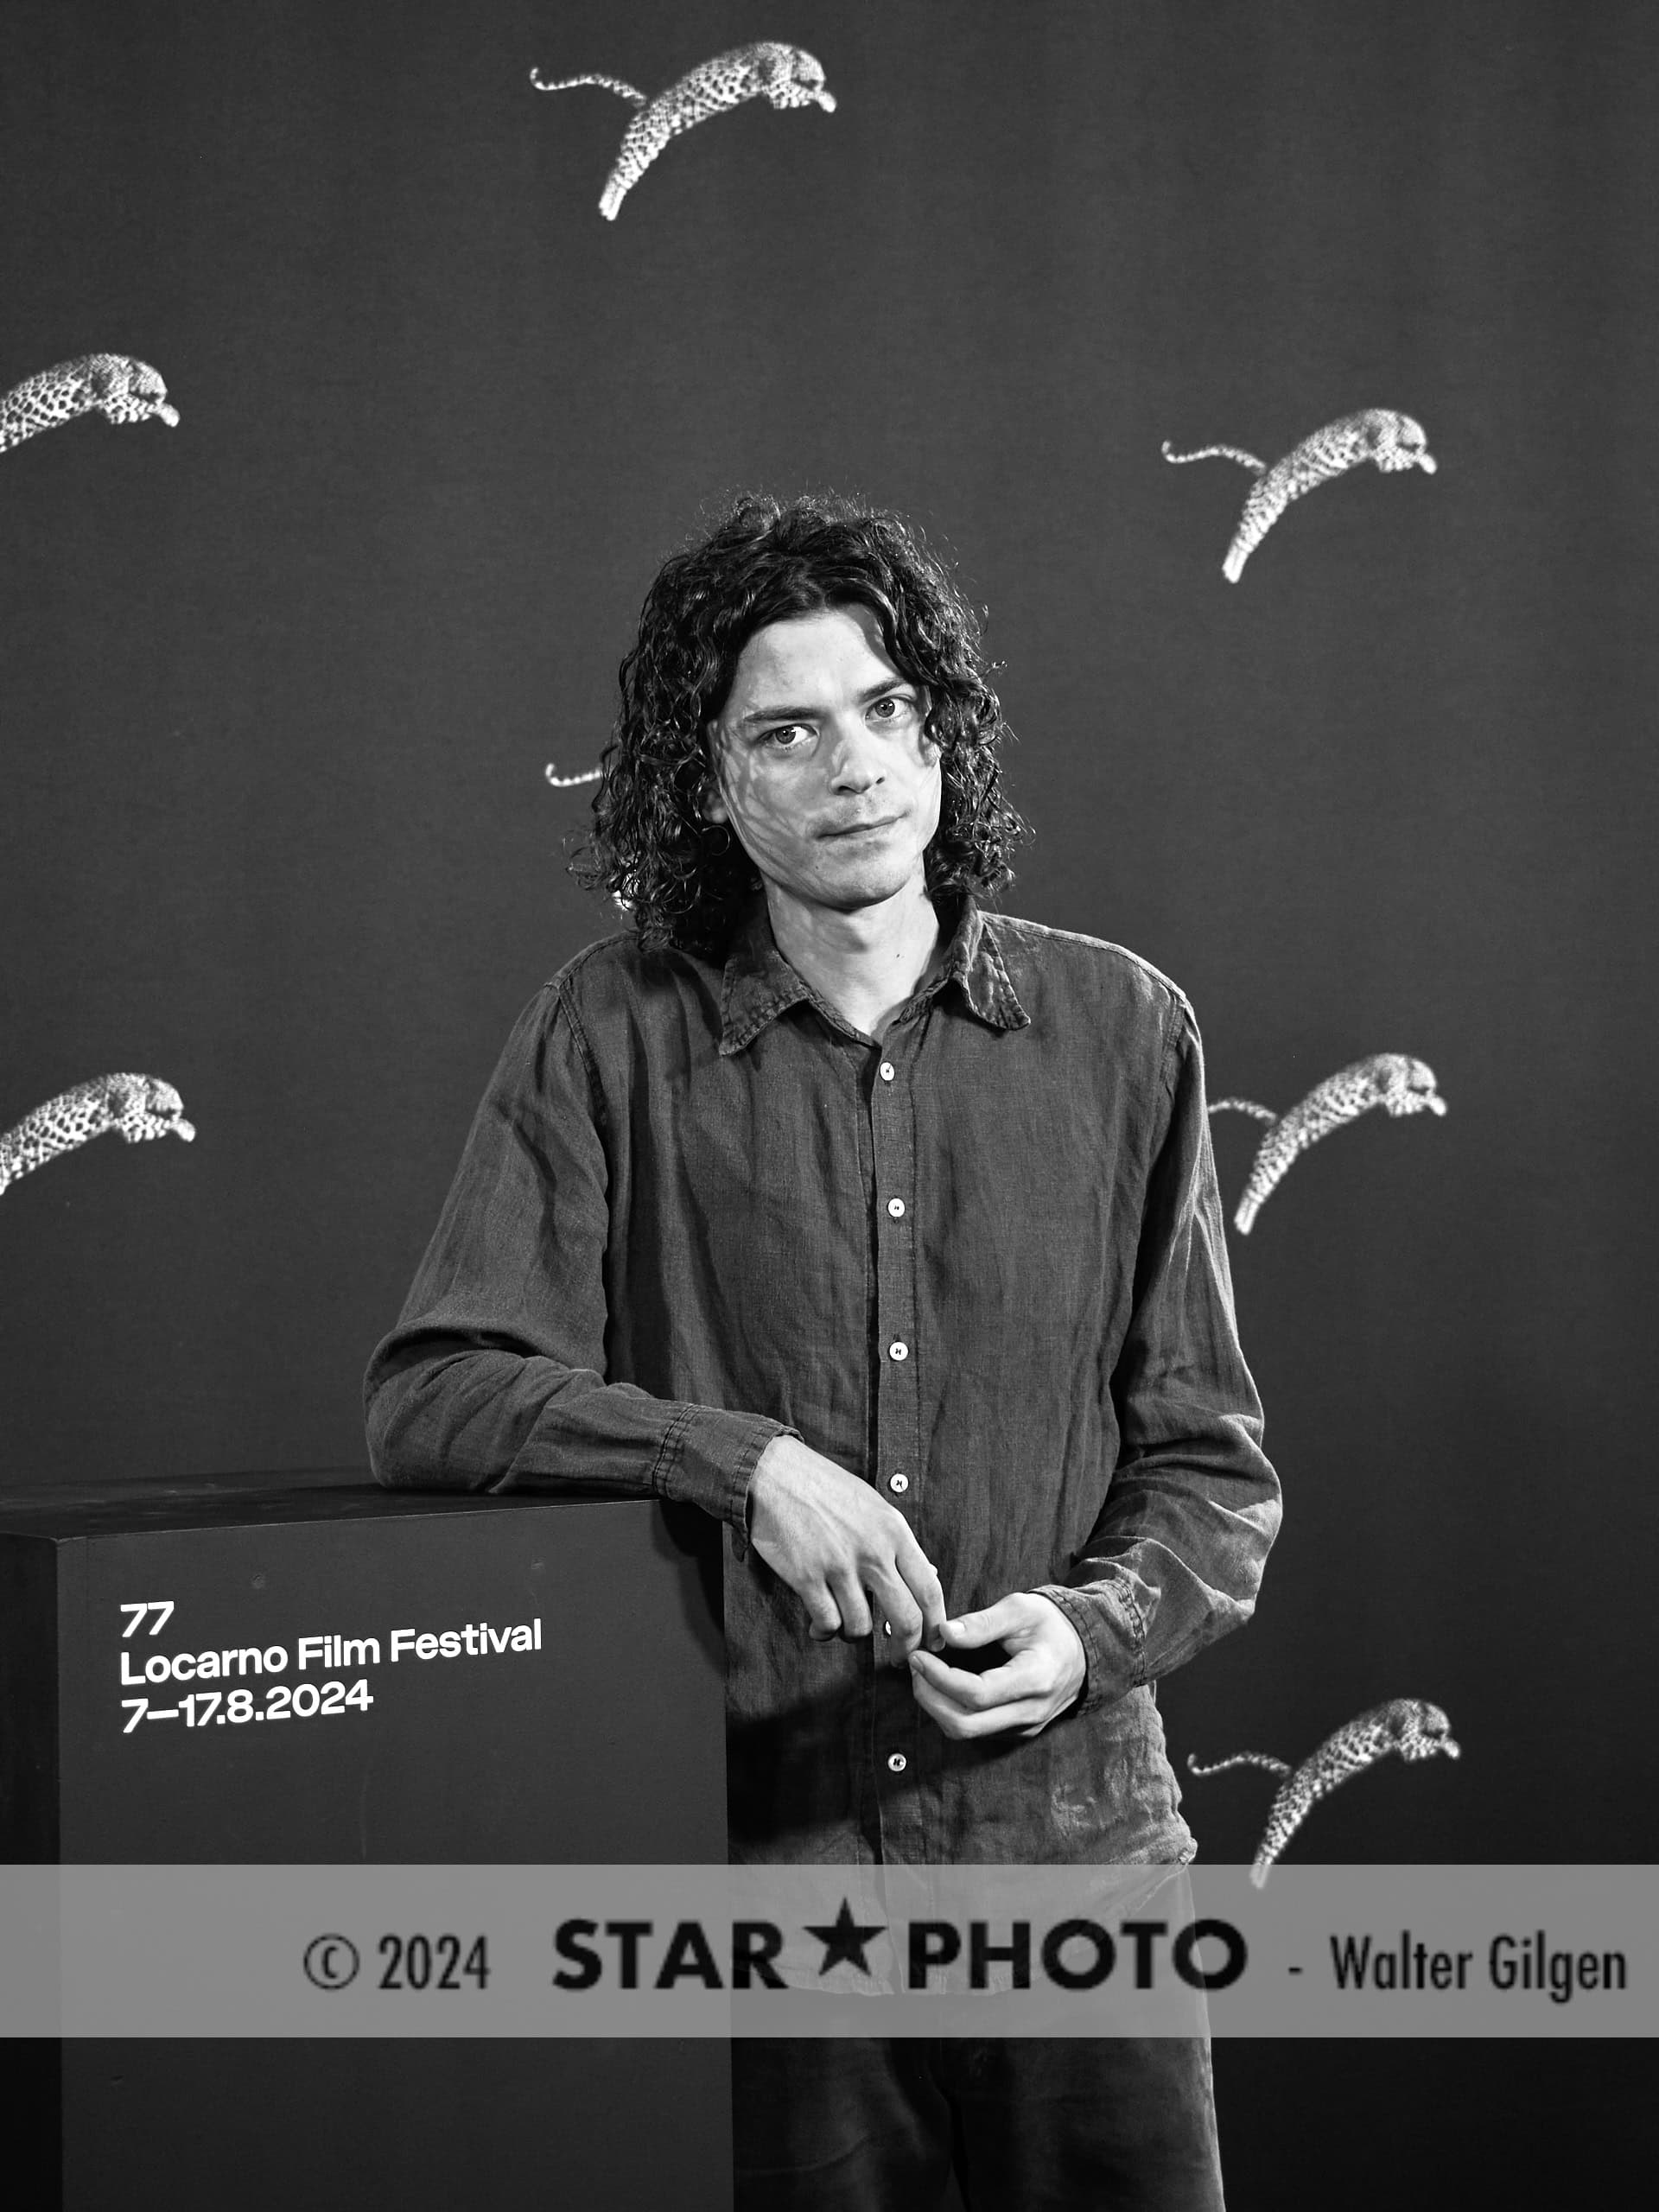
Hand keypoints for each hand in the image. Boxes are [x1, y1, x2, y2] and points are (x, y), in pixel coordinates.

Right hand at [747, 1435, 946, 1654]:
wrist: (775, 1474)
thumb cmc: (825, 1488)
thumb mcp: (874, 1506)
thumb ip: (898, 1542)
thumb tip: (926, 1575)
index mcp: (895, 1531)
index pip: (930, 1589)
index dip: (936, 1624)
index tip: (933, 1640)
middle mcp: (873, 1551)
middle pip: (906, 1618)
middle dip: (906, 1647)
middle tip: (899, 1658)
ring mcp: (840, 1566)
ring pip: (862, 1627)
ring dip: (854, 1635)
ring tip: (844, 1625)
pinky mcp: (808, 1577)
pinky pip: (827, 1623)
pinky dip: (824, 1632)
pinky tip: (819, 1627)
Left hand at [908, 1592, 1086, 1738]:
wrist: (1082, 1648)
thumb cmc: (1051, 1624)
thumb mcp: (1020, 1609)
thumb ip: (982, 1622)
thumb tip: (943, 1632)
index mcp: (1035, 1679)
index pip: (976, 1693)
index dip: (940, 1677)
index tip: (919, 1656)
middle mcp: (1031, 1711)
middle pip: (966, 1724)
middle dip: (930, 1698)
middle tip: (915, 1667)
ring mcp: (1025, 1726)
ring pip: (967, 1732)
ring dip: (937, 1707)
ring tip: (924, 1674)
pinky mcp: (1017, 1730)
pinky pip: (977, 1730)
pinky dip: (951, 1711)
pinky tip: (942, 1686)